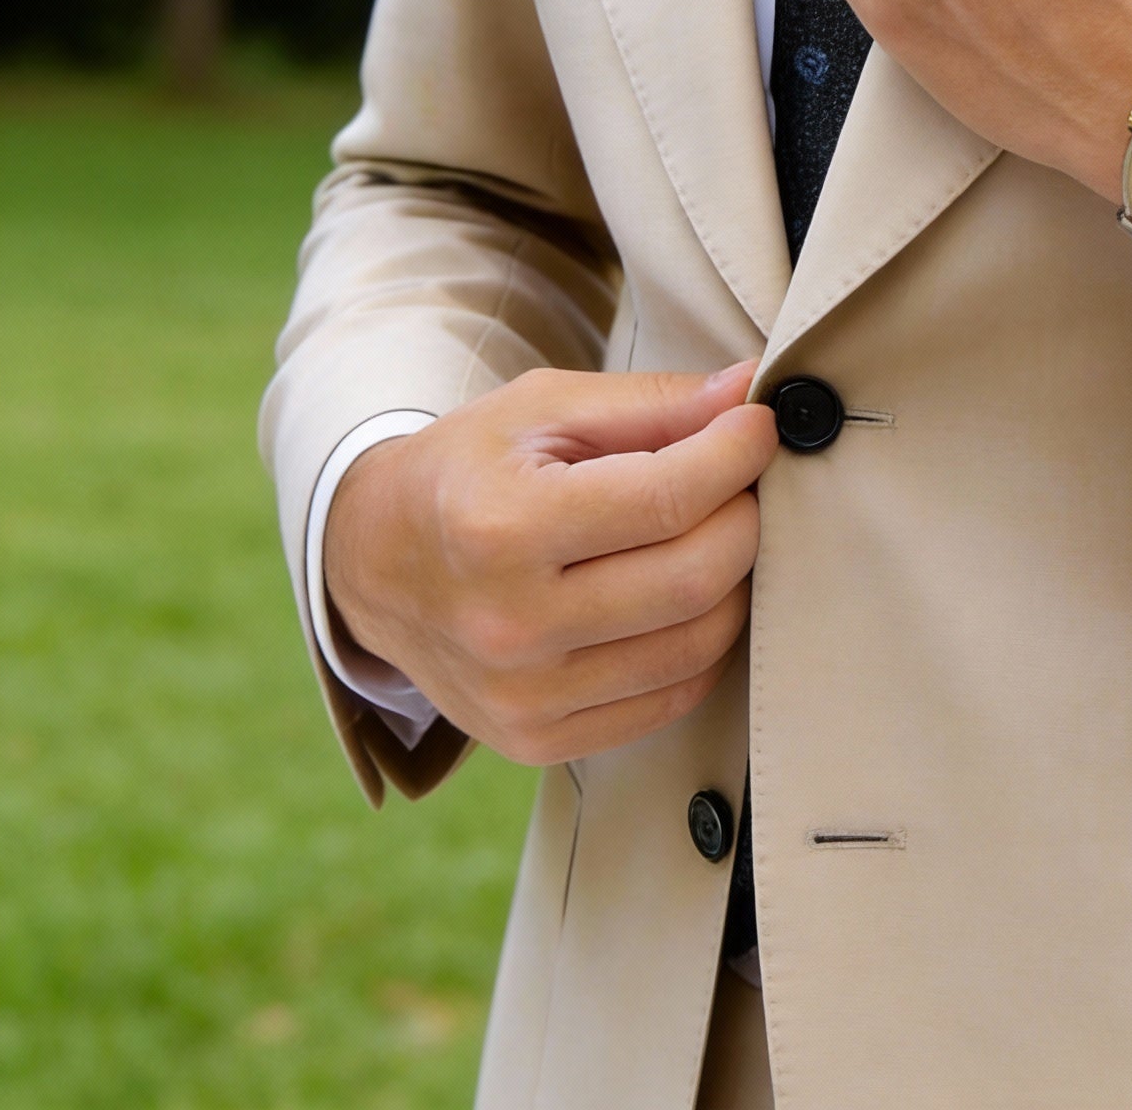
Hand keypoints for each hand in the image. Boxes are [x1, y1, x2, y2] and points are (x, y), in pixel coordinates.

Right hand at [324, 365, 776, 766]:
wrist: (374, 562)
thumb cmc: (468, 469)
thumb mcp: (542, 408)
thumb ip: (653, 402)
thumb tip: (751, 392)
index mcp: (503, 527)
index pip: (670, 497)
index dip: (737, 454)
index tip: (757, 426)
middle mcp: (511, 625)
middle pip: (696, 577)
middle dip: (746, 516)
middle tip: (741, 481)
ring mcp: (524, 697)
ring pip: (699, 644)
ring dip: (736, 581)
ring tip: (716, 533)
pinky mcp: (539, 740)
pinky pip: (674, 698)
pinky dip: (705, 641)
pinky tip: (688, 595)